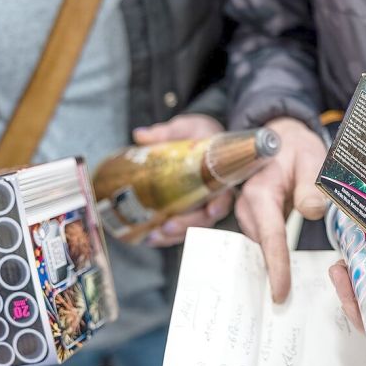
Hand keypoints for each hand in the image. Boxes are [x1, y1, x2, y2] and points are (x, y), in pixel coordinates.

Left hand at [132, 114, 232, 246]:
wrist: (201, 139)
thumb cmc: (199, 133)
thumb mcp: (186, 128)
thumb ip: (166, 133)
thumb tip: (140, 136)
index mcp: (219, 174)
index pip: (225, 193)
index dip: (219, 204)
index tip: (212, 210)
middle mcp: (213, 194)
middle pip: (206, 217)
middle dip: (188, 225)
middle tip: (168, 227)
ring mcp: (201, 205)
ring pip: (192, 227)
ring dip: (174, 236)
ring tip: (154, 236)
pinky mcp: (188, 211)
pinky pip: (181, 228)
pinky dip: (166, 236)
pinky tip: (149, 237)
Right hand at [236, 117, 326, 302]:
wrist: (279, 138)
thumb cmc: (294, 148)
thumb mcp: (310, 159)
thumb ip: (311, 185)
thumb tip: (313, 212)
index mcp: (260, 193)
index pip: (270, 236)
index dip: (276, 266)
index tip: (281, 293)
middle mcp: (248, 207)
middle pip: (262, 248)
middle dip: (274, 274)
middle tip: (287, 306)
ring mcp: (248, 215)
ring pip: (262, 248)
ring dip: (274, 267)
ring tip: (287, 296)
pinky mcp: (255, 221)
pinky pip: (264, 243)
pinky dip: (274, 257)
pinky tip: (285, 276)